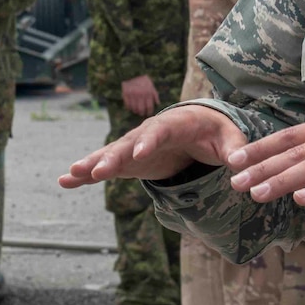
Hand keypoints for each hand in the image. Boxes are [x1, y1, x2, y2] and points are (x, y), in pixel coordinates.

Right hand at [59, 103, 246, 189]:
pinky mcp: (128, 160)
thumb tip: (238, 164)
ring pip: (111, 154)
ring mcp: (134, 146)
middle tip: (95, 170)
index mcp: (173, 124)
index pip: (159, 131)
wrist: (196, 126)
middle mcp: (148, 133)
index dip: (148, 142)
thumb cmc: (214, 130)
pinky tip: (66, 181)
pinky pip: (105, 166)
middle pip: (127, 144)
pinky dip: (87, 173)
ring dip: (91, 164)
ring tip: (71, 174)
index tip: (138, 154)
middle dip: (111, 157)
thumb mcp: (228, 137)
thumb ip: (234, 148)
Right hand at [119, 74, 159, 117]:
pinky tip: (131, 107)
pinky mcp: (125, 94)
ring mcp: (132, 95)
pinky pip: (127, 105)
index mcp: (147, 93)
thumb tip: (158, 104)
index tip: (148, 113)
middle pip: (141, 110)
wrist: (132, 72)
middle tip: (142, 113)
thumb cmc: (143, 79)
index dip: (149, 112)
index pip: (149, 107)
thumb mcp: (151, 85)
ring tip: (137, 111)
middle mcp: (140, 95)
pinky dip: (129, 108)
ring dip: (136, 111)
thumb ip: (155, 95)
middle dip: (142, 113)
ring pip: (134, 109)